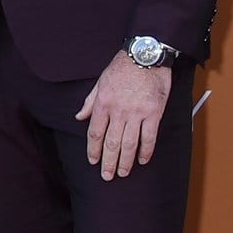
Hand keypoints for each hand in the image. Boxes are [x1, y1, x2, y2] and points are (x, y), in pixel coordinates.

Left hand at [75, 50, 171, 180]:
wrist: (145, 56)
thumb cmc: (121, 68)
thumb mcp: (99, 82)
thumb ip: (90, 102)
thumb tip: (79, 117)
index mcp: (103, 104)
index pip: (95, 133)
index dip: (93, 150)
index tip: (93, 161)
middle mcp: (118, 111)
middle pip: (111, 143)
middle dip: (107, 162)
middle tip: (106, 176)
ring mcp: (137, 113)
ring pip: (129, 143)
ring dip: (125, 161)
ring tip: (121, 173)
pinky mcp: (154, 113)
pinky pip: (149, 137)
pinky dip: (146, 151)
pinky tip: (143, 161)